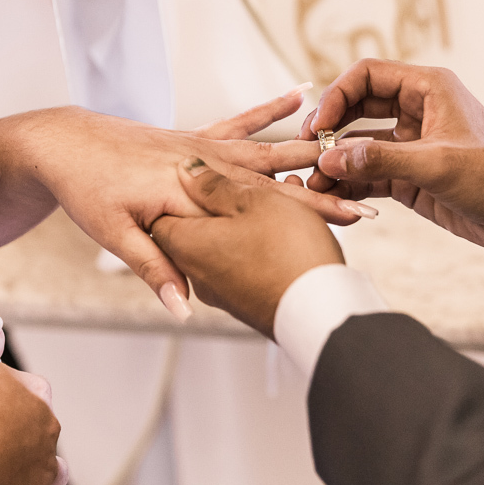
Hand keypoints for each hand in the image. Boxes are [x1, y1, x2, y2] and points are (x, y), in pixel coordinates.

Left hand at [0, 88, 369, 319]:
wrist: (65, 144)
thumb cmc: (87, 191)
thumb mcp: (115, 235)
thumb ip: (155, 269)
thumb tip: (183, 310)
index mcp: (190, 191)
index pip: (263, 209)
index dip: (310, 216)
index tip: (350, 223)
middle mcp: (203, 164)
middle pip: (274, 180)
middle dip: (321, 192)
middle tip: (365, 199)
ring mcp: (202, 146)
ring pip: (264, 150)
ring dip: (306, 155)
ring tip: (346, 151)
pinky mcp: (196, 136)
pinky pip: (239, 122)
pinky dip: (268, 110)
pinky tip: (297, 96)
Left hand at [152, 158, 344, 338]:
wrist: (322, 313)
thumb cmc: (288, 251)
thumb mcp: (253, 201)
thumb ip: (215, 186)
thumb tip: (186, 171)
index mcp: (188, 242)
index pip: (161, 214)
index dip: (183, 190)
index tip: (210, 177)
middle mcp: (196, 272)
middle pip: (195, 228)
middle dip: (223, 203)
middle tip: (254, 184)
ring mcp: (220, 291)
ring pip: (223, 244)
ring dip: (246, 220)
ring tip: (282, 200)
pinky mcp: (245, 302)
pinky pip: (242, 263)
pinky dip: (257, 243)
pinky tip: (285, 230)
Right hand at [299, 59, 483, 252]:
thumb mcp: (438, 164)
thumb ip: (382, 160)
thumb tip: (330, 159)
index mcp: (427, 89)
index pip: (367, 76)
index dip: (336, 95)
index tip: (317, 124)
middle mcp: (415, 111)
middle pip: (355, 108)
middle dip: (328, 129)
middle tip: (304, 150)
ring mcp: (409, 145)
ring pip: (358, 144)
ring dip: (335, 161)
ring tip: (313, 182)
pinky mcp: (408, 176)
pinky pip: (369, 174)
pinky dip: (349, 184)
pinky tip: (332, 196)